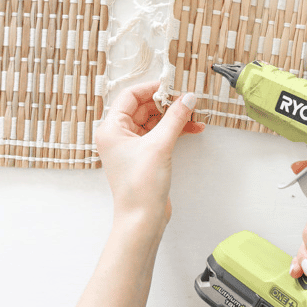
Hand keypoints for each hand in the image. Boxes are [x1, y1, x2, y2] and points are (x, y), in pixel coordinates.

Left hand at [75, 82, 204, 306]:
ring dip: (174, 117)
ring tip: (195, 116)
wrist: (142, 219)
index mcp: (111, 128)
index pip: (131, 96)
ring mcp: (130, 146)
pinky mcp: (143, 156)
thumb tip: (189, 97)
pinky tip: (193, 129)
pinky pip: (159, 134)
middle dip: (168, 103)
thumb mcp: (160, 145)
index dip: (153, 89)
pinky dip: (175, 130)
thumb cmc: (140, 186)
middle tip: (189, 101)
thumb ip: (175, 117)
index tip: (174, 87)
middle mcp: (118, 135)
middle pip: (143, 107)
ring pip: (154, 121)